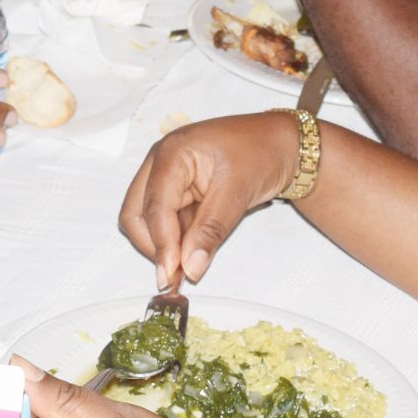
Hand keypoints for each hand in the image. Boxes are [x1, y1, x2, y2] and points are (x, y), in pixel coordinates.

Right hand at [117, 112, 302, 285]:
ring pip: (148, 220)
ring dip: (164, 245)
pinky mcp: (179, 191)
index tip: (173, 272)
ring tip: (187, 268)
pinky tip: (192, 256)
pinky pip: (168, 221)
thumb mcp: (238, 191)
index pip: (155, 204)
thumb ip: (211, 230)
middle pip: (136, 212)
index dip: (162, 242)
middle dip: (153, 245)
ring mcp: (168, 177)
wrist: (281, 144)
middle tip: (175, 274)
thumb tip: (191, 266)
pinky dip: (177, 241)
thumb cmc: (261, 151)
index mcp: (173, 153)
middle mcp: (162, 163)